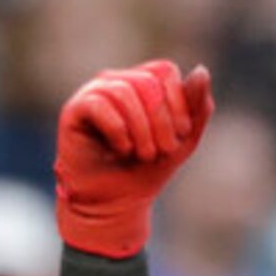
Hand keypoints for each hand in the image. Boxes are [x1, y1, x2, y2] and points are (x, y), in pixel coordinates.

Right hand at [54, 60, 215, 257]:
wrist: (114, 204)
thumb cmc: (147, 171)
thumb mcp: (183, 141)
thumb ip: (197, 107)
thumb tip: (202, 71)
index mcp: (142, 82)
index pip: (164, 71)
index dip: (178, 102)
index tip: (182, 136)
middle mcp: (116, 81)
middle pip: (146, 83)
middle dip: (161, 121)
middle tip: (162, 151)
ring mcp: (93, 93)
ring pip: (124, 92)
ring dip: (141, 130)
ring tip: (143, 155)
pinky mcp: (74, 110)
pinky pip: (99, 105)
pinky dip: (118, 130)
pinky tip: (122, 150)